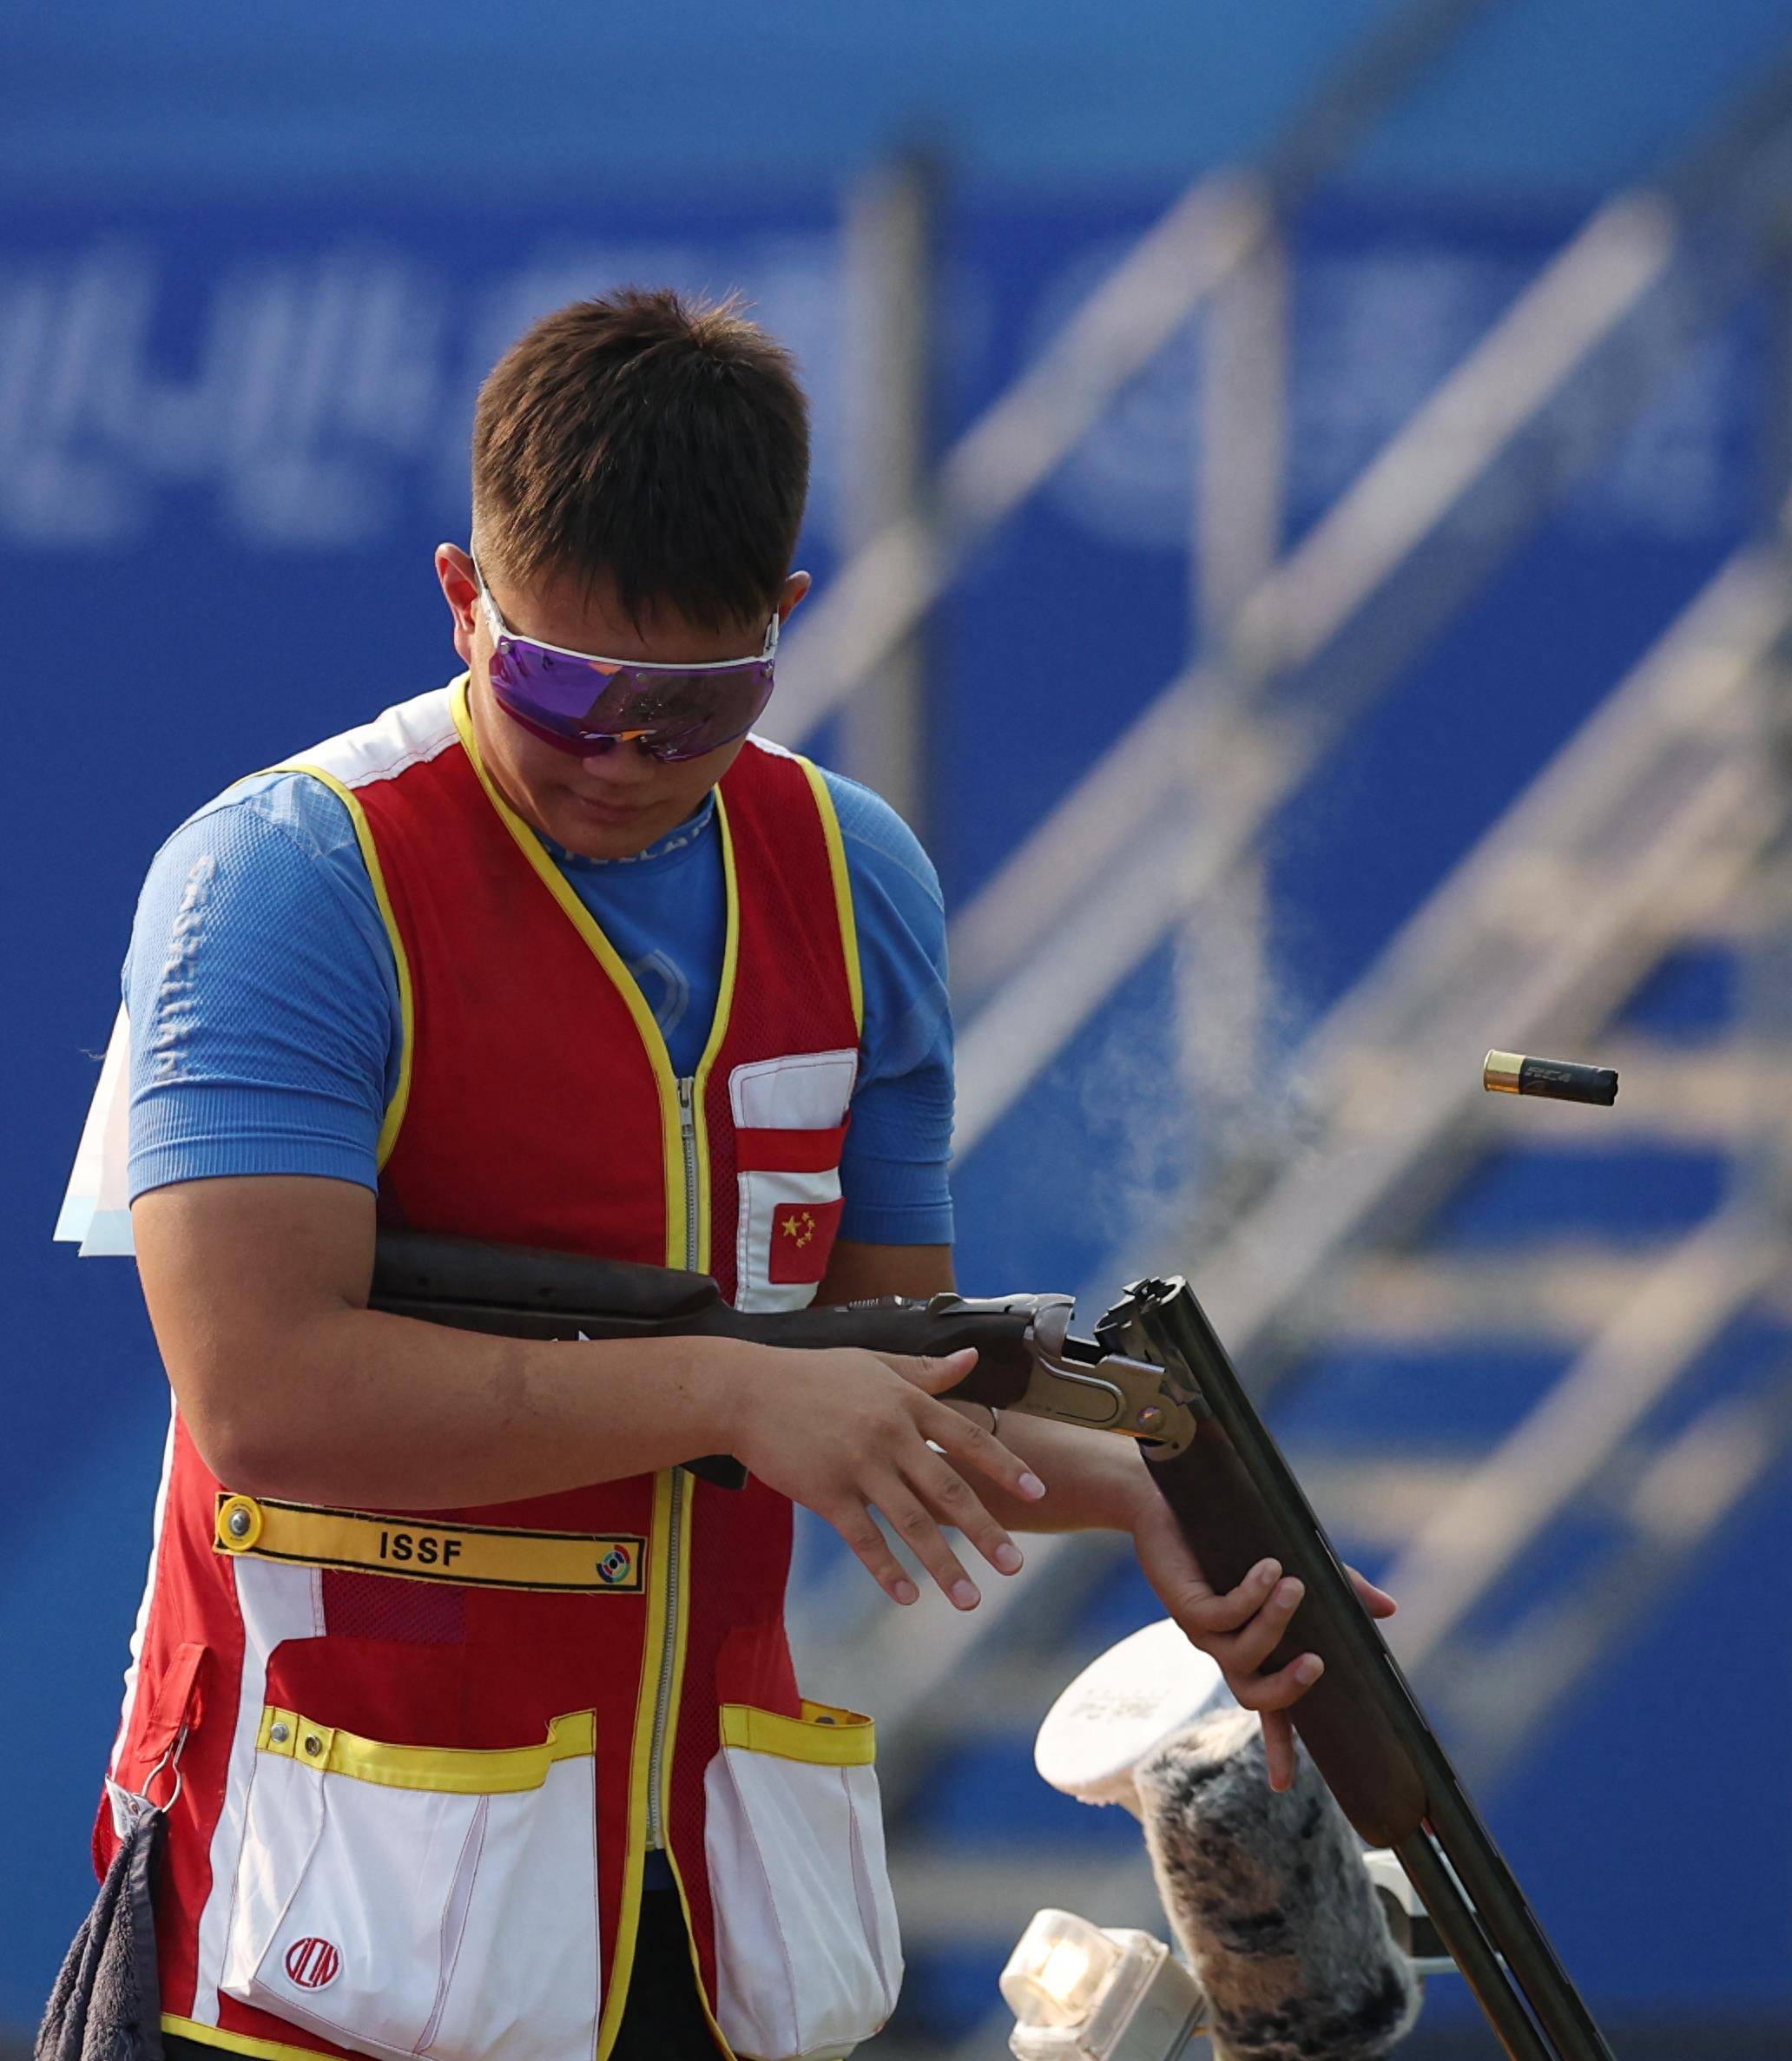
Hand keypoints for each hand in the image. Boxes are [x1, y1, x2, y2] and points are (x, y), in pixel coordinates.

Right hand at [722, 1345, 1046, 1609]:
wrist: (746, 1391)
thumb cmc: (811, 1375)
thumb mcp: (873, 1362)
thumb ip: (925, 1369)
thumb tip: (971, 1359)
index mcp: (906, 1401)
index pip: (968, 1437)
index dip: (1004, 1467)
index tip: (1036, 1492)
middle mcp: (890, 1434)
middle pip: (949, 1488)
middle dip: (985, 1531)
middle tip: (1014, 1566)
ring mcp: (857, 1465)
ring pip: (912, 1522)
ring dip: (943, 1565)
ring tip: (969, 1599)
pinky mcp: (825, 1492)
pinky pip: (864, 1538)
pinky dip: (888, 1568)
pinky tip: (907, 1595)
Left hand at [1128, 1486, 1396, 1792]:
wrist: (1168, 1501)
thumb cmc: (1235, 1535)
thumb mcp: (1298, 1561)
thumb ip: (1340, 1590)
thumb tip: (1389, 1609)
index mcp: (1253, 1647)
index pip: (1272, 1707)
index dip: (1280, 1748)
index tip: (1284, 1787)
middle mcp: (1227, 1648)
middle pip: (1254, 1696)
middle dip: (1288, 1689)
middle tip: (1317, 1663)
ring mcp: (1204, 1631)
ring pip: (1241, 1654)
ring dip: (1274, 1623)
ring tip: (1294, 1584)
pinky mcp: (1185, 1606)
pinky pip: (1222, 1615)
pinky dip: (1251, 1595)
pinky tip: (1268, 1568)